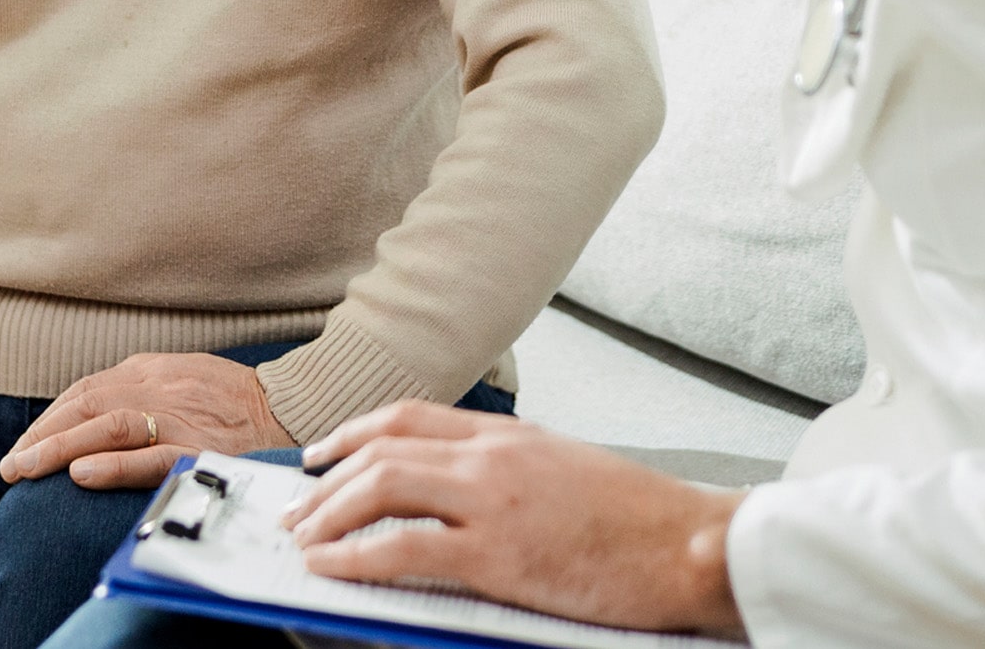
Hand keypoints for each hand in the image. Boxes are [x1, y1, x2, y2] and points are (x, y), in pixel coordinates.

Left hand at [1, 351, 294, 490]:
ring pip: (108, 425)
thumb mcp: (183, 376)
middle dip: (43, 435)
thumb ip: (142, 386)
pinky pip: (150, 456)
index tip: (26, 445)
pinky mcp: (199, 447)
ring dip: (60, 448)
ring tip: (26, 469)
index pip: (87, 390)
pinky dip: (112, 464)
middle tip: (11, 465)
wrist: (289, 407)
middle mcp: (160, 387)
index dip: (51, 418)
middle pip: (88, 404)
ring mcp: (179, 416)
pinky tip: (80, 474)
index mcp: (153, 369)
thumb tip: (96, 405)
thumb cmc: (235, 399)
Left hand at [281, 402, 745, 638]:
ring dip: (330, 512)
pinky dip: (357, 556)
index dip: (352, 432)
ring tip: (302, 538)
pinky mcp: (498, 553)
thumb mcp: (561, 467)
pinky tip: (333, 568)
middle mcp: (490, 454)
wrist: (688, 542)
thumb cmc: (634, 517)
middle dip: (327, 479)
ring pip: (382, 485)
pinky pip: (405, 549)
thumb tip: (456, 492)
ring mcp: (491, 499)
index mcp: (505, 433)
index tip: (321, 454)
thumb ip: (506, 468)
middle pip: (381, 448)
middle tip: (295, 506)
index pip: (405, 417)